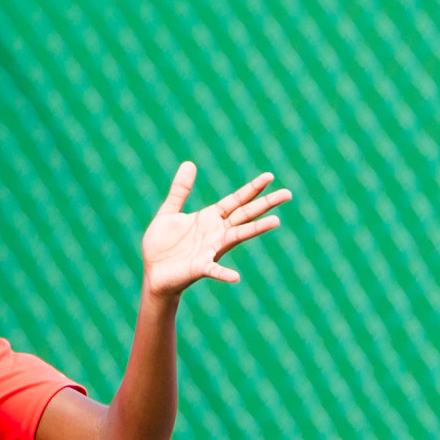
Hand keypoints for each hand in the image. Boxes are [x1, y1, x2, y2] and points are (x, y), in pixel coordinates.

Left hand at [140, 162, 291, 297]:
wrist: (152, 273)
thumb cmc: (161, 244)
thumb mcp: (168, 212)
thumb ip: (180, 190)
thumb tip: (189, 163)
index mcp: (210, 218)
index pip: (236, 200)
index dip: (252, 188)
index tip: (270, 176)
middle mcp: (216, 232)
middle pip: (245, 214)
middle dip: (265, 204)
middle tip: (288, 193)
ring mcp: (210, 250)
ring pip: (237, 236)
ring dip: (256, 229)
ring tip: (276, 222)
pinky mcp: (199, 267)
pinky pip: (214, 270)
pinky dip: (224, 273)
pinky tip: (236, 277)